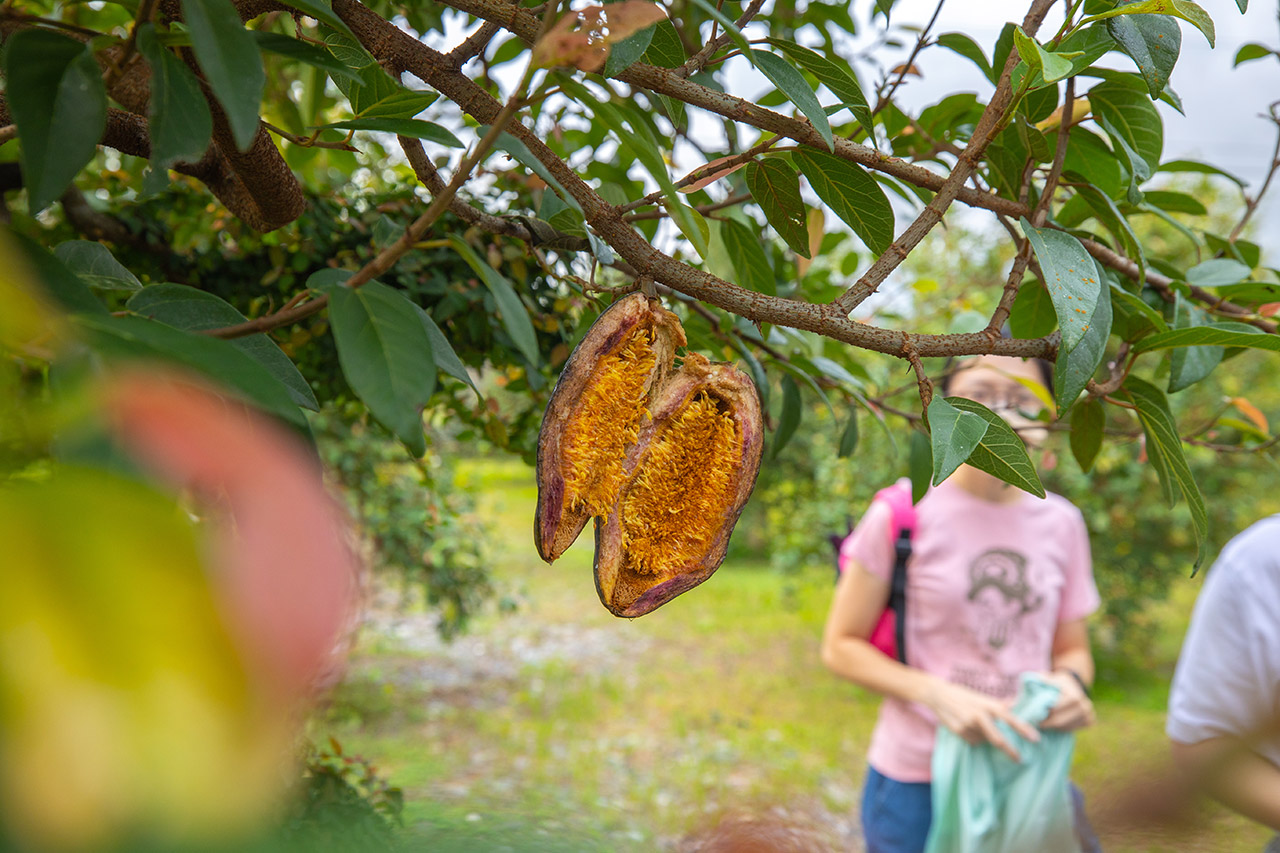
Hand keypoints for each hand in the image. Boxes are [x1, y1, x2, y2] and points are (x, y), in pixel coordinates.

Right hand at [922, 677, 1039, 762]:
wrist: (938, 695)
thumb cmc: (963, 695)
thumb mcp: (981, 697)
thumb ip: (998, 703)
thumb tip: (1015, 704)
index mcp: (987, 705)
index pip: (1009, 718)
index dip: (1023, 728)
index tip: (1035, 738)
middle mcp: (978, 715)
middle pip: (997, 738)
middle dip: (1009, 750)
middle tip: (1018, 758)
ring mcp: (967, 724)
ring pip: (984, 740)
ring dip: (985, 738)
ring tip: (976, 726)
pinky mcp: (958, 731)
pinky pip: (973, 741)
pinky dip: (974, 738)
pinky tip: (967, 728)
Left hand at [1039, 669, 1096, 731]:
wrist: (1074, 684)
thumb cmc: (1058, 683)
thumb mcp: (1050, 678)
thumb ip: (1042, 680)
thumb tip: (1030, 681)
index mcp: (1074, 696)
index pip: (1054, 711)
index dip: (1042, 715)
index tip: (1033, 717)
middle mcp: (1084, 706)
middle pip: (1059, 721)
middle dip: (1046, 724)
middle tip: (1037, 724)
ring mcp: (1088, 714)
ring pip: (1065, 728)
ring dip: (1053, 727)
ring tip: (1044, 724)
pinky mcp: (1090, 721)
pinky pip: (1072, 729)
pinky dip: (1062, 728)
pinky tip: (1055, 724)